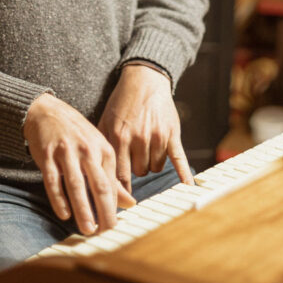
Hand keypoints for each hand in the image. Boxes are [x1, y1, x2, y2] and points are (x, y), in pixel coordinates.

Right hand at [23, 92, 134, 234]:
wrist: (47, 111)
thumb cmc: (76, 134)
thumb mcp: (98, 149)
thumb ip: (112, 178)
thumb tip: (130, 204)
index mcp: (103, 149)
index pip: (112, 184)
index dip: (113, 208)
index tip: (112, 227)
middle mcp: (87, 150)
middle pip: (99, 186)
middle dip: (104, 212)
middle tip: (105, 233)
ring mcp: (66, 152)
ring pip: (76, 185)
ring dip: (83, 210)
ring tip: (87, 230)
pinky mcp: (47, 155)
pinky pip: (53, 181)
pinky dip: (59, 199)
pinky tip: (64, 215)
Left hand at [97, 63, 192, 191]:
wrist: (144, 80)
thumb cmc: (121, 104)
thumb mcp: (105, 121)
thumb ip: (102, 146)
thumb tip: (94, 174)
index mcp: (117, 137)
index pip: (118, 176)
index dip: (119, 190)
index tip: (118, 202)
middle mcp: (137, 139)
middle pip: (138, 173)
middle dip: (135, 169)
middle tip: (133, 154)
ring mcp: (156, 137)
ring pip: (154, 168)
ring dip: (151, 163)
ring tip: (146, 145)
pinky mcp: (171, 134)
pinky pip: (178, 160)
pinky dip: (183, 175)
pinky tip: (188, 188)